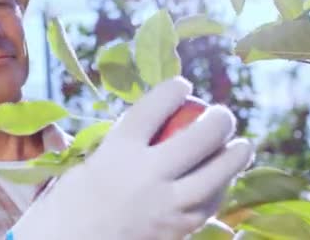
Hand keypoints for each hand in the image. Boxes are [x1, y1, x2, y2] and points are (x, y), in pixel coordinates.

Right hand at [9, 76, 253, 239]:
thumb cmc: (66, 204)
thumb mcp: (79, 165)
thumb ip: (106, 144)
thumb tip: (115, 126)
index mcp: (116, 152)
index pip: (153, 109)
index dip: (173, 90)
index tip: (181, 85)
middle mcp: (147, 176)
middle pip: (198, 139)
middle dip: (218, 121)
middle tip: (221, 114)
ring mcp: (167, 207)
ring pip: (216, 175)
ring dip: (235, 156)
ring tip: (243, 145)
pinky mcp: (177, 230)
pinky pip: (210, 205)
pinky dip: (221, 189)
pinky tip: (223, 180)